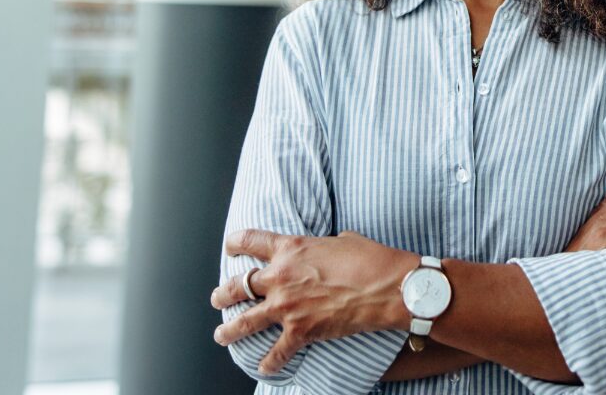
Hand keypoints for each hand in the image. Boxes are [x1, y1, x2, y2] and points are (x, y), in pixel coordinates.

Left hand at [210, 229, 412, 374]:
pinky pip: (277, 351)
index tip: (229, 247)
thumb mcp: (341, 240)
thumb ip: (323, 245)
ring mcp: (287, 306)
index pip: (250, 241)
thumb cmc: (370, 259)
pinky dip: (270, 362)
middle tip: (218, 298)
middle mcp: (281, 276)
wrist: (387, 287)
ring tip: (221, 334)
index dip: (235, 243)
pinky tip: (264, 367)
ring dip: (230, 329)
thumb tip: (329, 247)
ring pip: (246, 320)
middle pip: (239, 284)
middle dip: (224, 293)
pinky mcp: (301, 331)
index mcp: (289, 248)